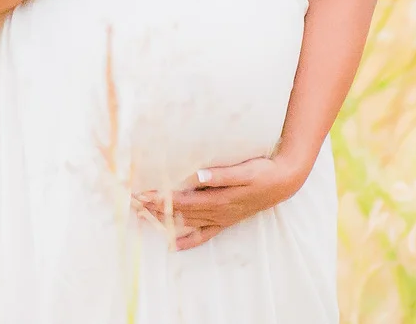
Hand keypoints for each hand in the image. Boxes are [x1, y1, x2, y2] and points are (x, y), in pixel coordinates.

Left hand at [132, 155, 308, 248]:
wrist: (283, 184)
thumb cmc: (262, 173)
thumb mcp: (244, 171)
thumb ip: (220, 175)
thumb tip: (197, 175)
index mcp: (219, 200)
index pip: (181, 201)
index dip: (160, 199)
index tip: (140, 195)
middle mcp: (217, 213)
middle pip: (180, 213)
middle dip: (154, 209)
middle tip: (132, 204)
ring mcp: (221, 218)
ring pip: (187, 222)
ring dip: (164, 220)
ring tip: (142, 216)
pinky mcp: (226, 220)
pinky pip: (204, 234)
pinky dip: (188, 240)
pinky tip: (174, 245)